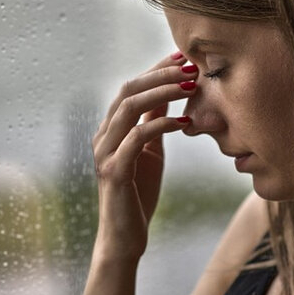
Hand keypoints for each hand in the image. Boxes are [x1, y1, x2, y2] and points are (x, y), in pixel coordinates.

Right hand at [91, 52, 197, 260]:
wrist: (124, 237)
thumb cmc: (139, 194)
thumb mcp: (150, 152)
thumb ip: (153, 124)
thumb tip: (168, 95)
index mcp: (110, 129)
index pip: (131, 88)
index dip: (156, 69)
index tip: (183, 57)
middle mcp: (102, 136)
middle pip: (128, 91)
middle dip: (160, 75)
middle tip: (190, 68)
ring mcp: (104, 153)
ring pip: (129, 108)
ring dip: (163, 93)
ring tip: (191, 86)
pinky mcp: (114, 171)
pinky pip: (137, 138)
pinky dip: (162, 125)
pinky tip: (186, 123)